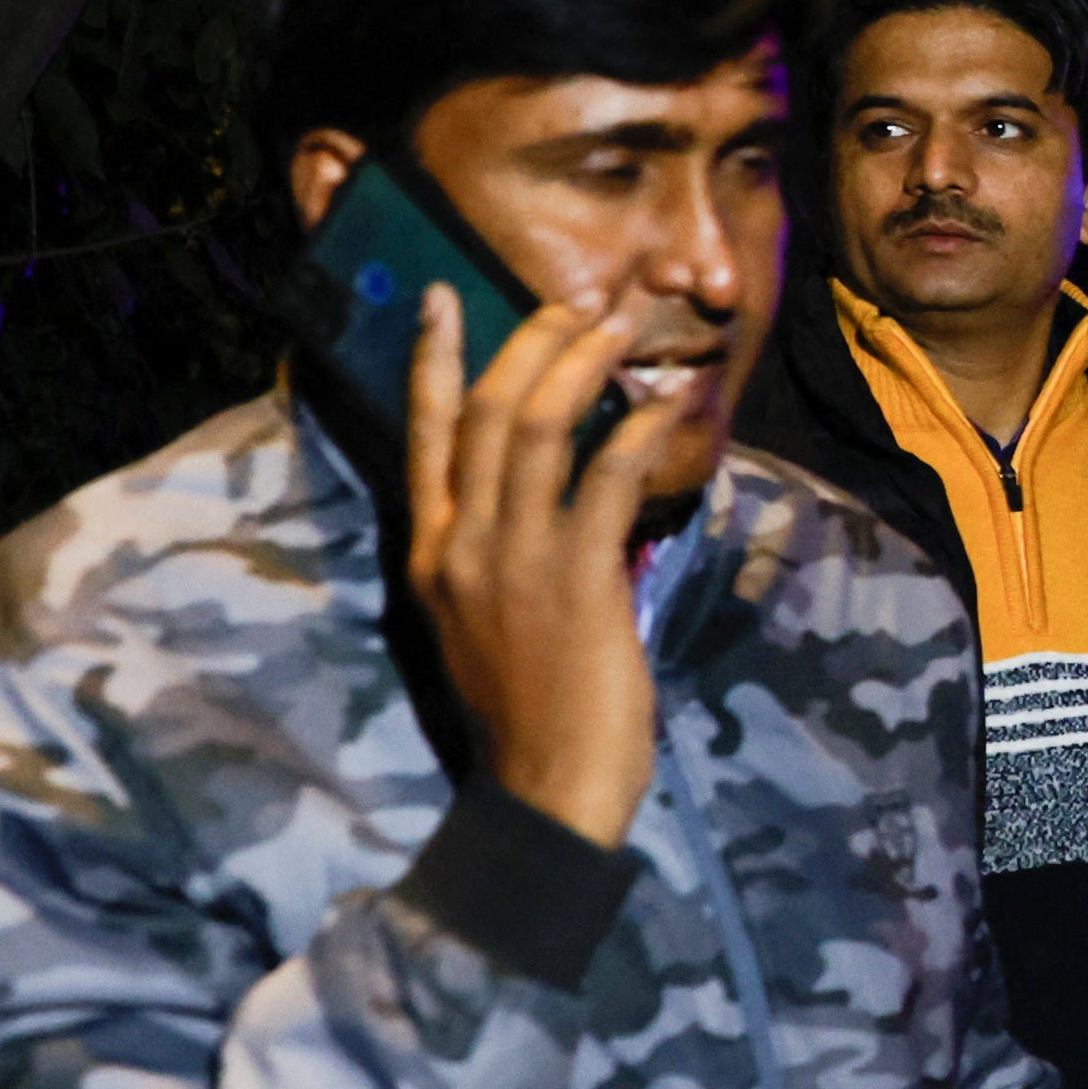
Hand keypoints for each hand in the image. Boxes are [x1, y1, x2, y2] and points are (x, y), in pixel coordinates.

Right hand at [403, 284, 666, 846]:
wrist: (544, 790)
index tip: (441, 298)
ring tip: (618, 326)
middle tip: (573, 301)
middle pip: (481, 411)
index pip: (421, 436)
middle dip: (528, 343)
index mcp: (429, 555)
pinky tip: (666, 406)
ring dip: (581, 364)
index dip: (430, 359)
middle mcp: (461, 544)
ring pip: (534, 426)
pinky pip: (606, 477)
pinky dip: (637, 430)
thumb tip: (551, 505)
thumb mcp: (480, 626)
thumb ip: (496, 559)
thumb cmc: (526, 718)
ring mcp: (514, 557)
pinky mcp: (576, 576)